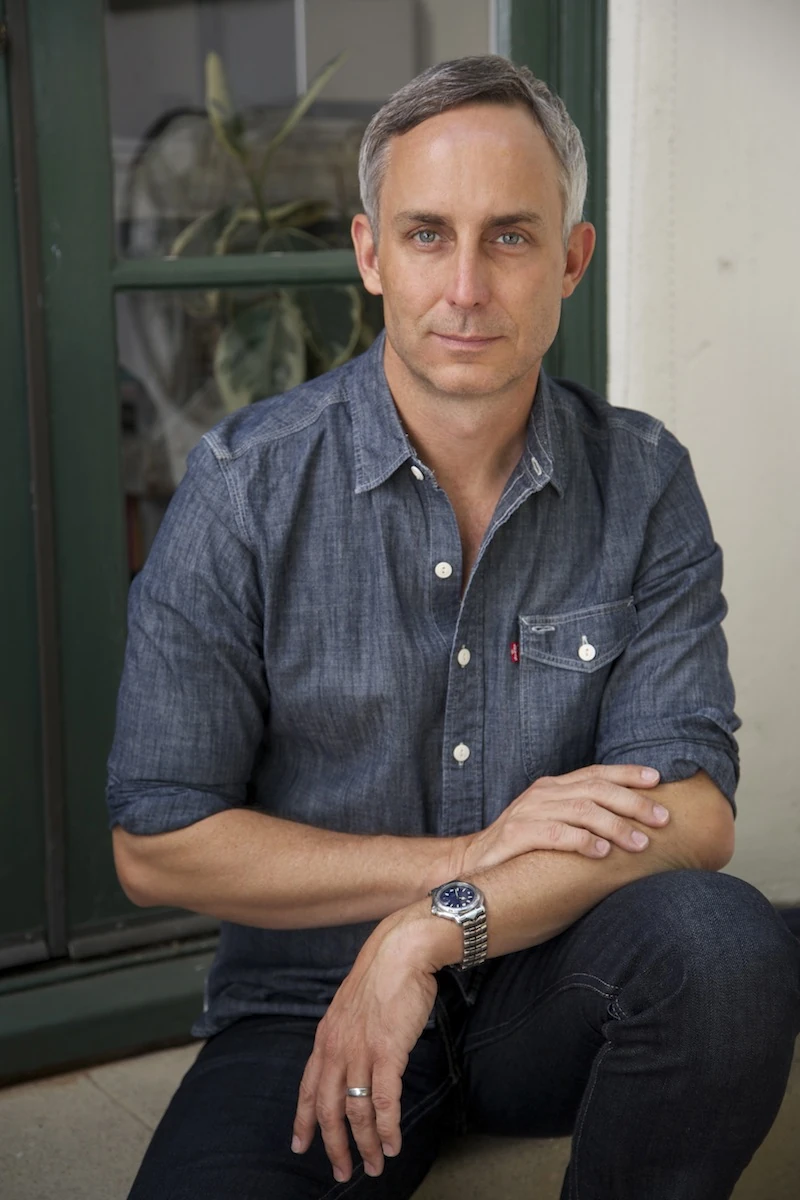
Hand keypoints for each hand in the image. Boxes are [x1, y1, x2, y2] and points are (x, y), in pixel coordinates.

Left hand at [291, 905, 442, 1182]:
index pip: (307, 1087)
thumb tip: (352, 1058)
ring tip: (376, 1164)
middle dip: (334, 1145)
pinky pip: (384, 1101)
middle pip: (327, 1108)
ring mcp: (361, 1050)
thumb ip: (347, 1034)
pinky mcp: (387, 1052)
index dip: (303, 1120)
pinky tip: (392, 1143)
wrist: (401, 951)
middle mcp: (337, 1047)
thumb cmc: (383, 975)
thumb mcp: (352, 1007)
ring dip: (366, 1144)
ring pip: (356, 1111)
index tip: (299, 1145)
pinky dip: (387, 1128)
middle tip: (342, 1171)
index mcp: (326, 1037)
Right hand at [456, 763, 670, 875]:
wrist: (471, 866)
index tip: (657, 779)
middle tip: (662, 819)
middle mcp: (543, 793)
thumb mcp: (552, 826)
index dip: (627, 773)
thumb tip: (629, 824)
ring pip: (581, 810)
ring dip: (615, 825)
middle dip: (633, 803)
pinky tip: (602, 853)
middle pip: (595, 789)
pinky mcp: (517, 835)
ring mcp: (529, 812)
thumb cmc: (521, 850)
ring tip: (640, 843)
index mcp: (553, 787)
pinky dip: (582, 842)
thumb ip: (581, 819)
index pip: (595, 772)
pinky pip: (556, 834)